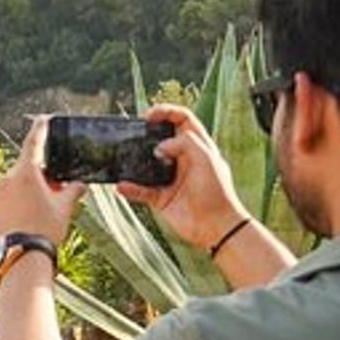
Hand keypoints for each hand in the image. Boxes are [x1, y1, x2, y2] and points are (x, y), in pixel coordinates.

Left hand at [0, 116, 84, 245]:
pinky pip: (0, 201)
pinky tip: (19, 221)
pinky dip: (9, 206)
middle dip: (37, 179)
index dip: (40, 129)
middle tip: (50, 195)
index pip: (35, 143)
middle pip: (25, 171)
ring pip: (12, 187)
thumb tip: (79, 185)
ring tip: (34, 216)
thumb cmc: (45, 231)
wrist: (22, 257)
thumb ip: (73, 191)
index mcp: (27, 173)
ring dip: (22, 194)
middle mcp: (6, 179)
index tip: (43, 119)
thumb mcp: (65, 208)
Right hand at [116, 104, 251, 252]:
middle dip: (147, 132)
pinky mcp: (161, 198)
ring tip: (124, 156)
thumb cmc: (218, 192)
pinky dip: (130, 188)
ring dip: (134, 160)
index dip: (167, 112)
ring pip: (147, 164)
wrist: (216, 227)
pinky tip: (122, 186)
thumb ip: (185, 144)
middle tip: (135, 131)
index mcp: (198, 146)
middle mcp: (182, 160)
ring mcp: (170, 179)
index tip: (149, 116)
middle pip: (161, 138)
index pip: (182, 120)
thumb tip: (160, 146)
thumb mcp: (207, 159)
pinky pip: (140, 190)